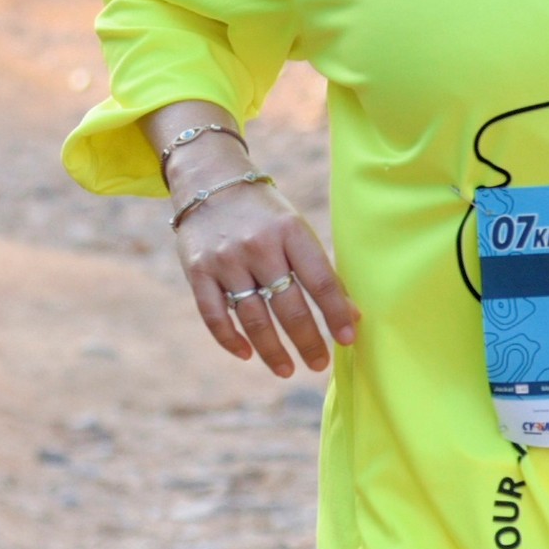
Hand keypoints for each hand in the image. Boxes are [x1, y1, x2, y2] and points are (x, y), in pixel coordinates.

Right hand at [176, 177, 358, 378]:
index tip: (349, 340)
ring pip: (253, 318)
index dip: (336, 314)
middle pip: (288, 306)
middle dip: (307, 341)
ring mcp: (225, 260)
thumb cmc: (264, 213)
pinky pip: (215, 316)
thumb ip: (318, 269)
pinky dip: (231, 340)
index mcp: (290, 231)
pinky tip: (247, 355)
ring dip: (272, 350)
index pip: (320, 281)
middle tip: (319, 364)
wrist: (210, 179)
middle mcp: (258, 246)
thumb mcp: (295, 228)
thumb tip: (350, 316)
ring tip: (288, 369)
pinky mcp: (198, 271)